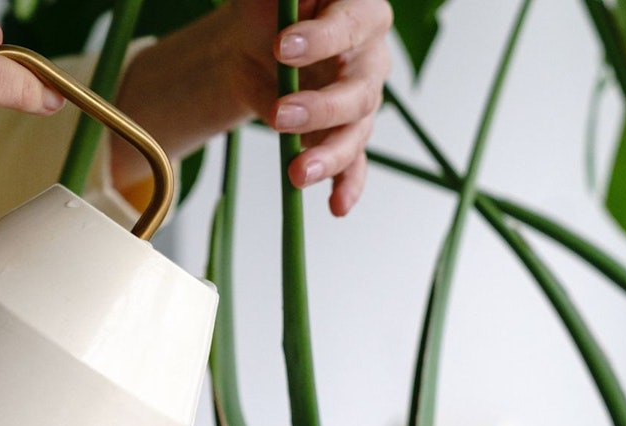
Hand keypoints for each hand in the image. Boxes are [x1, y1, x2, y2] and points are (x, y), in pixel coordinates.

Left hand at [225, 0, 391, 215]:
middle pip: (360, 90)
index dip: (320, 40)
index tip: (280, 46)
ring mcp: (362, 102)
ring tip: (297, 173)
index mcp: (361, 13)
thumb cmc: (269, 11)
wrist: (255, 46)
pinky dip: (347, 186)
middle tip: (280, 115)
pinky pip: (354, 164)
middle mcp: (370, 60)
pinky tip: (337, 206)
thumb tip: (284, 7)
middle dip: (320, 107)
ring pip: (356, 133)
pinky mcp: (346, 134)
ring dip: (328, 156)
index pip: (350, 26)